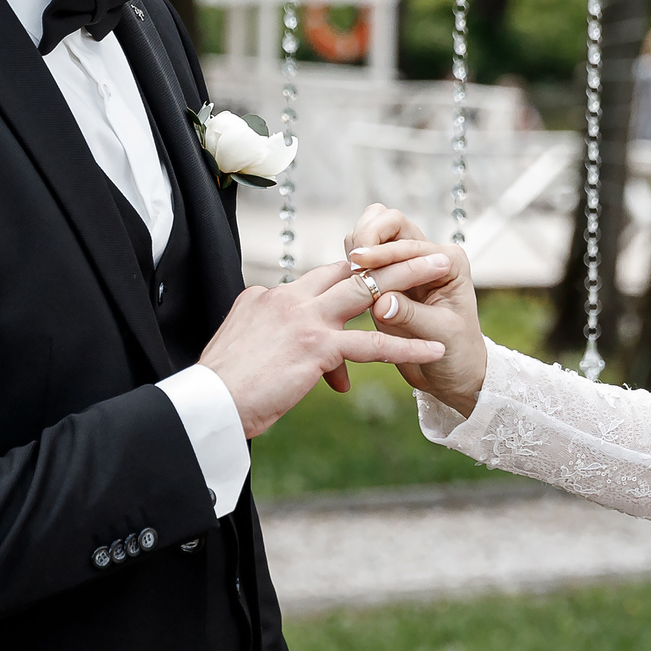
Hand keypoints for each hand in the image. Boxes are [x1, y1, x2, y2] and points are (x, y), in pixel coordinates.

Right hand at [199, 259, 446, 437]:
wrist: (207, 404)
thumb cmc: (221, 387)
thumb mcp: (244, 347)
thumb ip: (271, 336)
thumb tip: (294, 349)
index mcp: (269, 297)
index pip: (321, 275)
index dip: (355, 268)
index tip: (380, 263)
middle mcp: (287, 298)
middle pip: (349, 269)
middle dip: (391, 255)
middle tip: (423, 246)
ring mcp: (303, 319)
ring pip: (368, 291)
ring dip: (410, 278)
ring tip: (443, 267)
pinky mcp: (315, 347)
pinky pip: (371, 344)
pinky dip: (406, 346)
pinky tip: (433, 349)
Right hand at [345, 205, 488, 417]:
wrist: (453, 375)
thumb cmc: (458, 355)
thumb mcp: (440, 335)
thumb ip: (411, 316)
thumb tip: (381, 304)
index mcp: (448, 261)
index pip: (408, 242)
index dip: (382, 252)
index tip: (359, 265)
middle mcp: (427, 255)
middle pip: (388, 222)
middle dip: (367, 234)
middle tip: (353, 261)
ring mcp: (404, 266)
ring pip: (371, 235)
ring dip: (356, 248)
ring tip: (347, 273)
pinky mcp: (385, 281)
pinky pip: (362, 261)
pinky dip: (350, 264)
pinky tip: (344, 282)